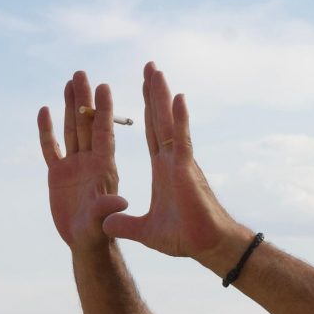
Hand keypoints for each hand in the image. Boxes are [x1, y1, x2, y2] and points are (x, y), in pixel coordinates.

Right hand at [38, 71, 128, 251]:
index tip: (104, 87)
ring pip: (71, 130)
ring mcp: (74, 166)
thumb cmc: (98, 235)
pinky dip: (47, 131)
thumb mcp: (102, 222)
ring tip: (70, 81)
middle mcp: (91, 162)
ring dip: (69, 107)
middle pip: (87, 125)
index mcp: (105, 169)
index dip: (104, 111)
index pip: (105, 134)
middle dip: (84, 100)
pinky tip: (44, 110)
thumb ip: (107, 210)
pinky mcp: (58, 175)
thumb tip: (120, 202)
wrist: (86, 244)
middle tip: (82, 73)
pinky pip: (51, 148)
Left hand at [102, 62, 243, 261]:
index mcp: (163, 170)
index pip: (151, 134)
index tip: (140, 90)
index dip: (145, 112)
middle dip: (152, 94)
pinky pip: (181, 140)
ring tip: (155, 71)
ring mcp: (179, 162)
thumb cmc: (185, 238)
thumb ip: (126, 224)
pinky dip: (180, 119)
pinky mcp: (187, 170)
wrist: (206, 246)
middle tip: (149, 67)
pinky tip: (177, 98)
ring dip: (161, 96)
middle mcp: (171, 160)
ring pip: (169, 123)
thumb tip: (107, 223)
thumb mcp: (145, 231)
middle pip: (159, 120)